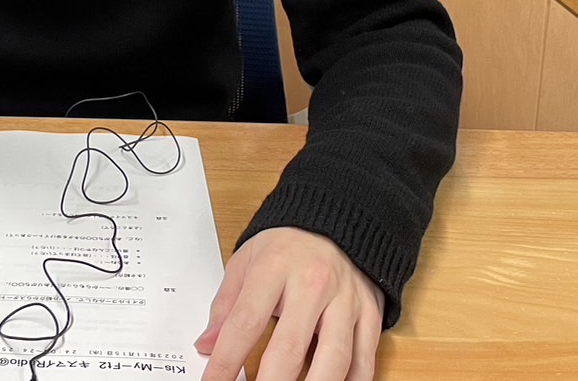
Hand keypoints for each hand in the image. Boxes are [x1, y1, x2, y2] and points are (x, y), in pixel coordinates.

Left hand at [196, 227, 383, 380]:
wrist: (339, 218)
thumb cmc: (288, 246)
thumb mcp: (247, 261)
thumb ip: (226, 306)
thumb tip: (206, 345)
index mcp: (275, 267)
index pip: (245, 322)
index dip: (226, 360)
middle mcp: (313, 283)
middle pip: (290, 347)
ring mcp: (346, 300)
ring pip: (334, 358)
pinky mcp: (370, 313)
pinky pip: (363, 359)